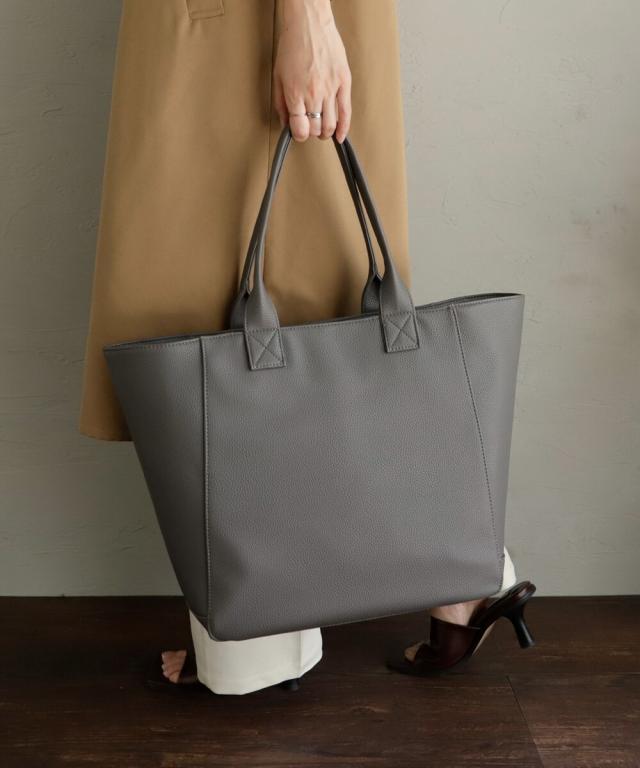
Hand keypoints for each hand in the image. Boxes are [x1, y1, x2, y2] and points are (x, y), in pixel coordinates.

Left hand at [273, 0, 351, 142]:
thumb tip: (286, 123)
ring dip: (326, 132)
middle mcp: (313, 93)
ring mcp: (330, 88)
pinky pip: (346, 112)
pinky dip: (343, 128)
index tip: (299, 133)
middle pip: (316, 129)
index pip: (300, 129)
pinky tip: (340, 135)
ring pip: (330, 125)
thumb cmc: (293, 44)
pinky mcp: (343, 82)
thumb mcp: (278, 76)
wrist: (309, 22)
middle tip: (310, 127)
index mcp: (295, 93)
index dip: (299, 135)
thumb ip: (281, 103)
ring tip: (322, 129)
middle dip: (312, 132)